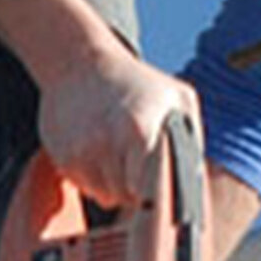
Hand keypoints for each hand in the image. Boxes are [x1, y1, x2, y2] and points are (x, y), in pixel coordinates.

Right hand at [0, 0, 202, 218]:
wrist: (79, 62)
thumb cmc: (136, 82)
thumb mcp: (178, 98)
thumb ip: (191, 138)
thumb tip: (198, 182)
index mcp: (142, 131)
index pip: (155, 191)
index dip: (161, 197)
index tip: (164, 197)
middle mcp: (108, 144)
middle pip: (130, 198)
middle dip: (139, 190)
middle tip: (141, 166)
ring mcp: (82, 152)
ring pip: (106, 196)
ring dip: (116, 185)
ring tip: (119, 153)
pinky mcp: (63, 158)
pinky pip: (85, 186)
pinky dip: (94, 177)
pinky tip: (99, 150)